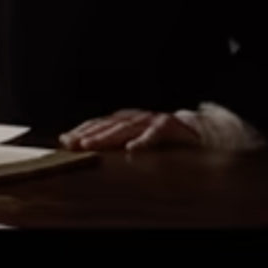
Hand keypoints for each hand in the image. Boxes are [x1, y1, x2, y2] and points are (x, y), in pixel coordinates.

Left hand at [59, 109, 203, 150]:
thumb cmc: (166, 140)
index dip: (83, 129)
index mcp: (129, 121)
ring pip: (127, 127)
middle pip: (109, 124)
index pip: (101, 123)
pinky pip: (156, 133)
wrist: (202, 133)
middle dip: (88, 133)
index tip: (65, 139)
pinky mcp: (171, 126)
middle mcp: (139, 118)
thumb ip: (118, 144)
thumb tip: (85, 147)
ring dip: (107, 136)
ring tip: (90, 145)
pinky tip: (132, 150)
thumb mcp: (140, 141)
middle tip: (71, 143)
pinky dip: (144, 141)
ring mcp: (154, 120)